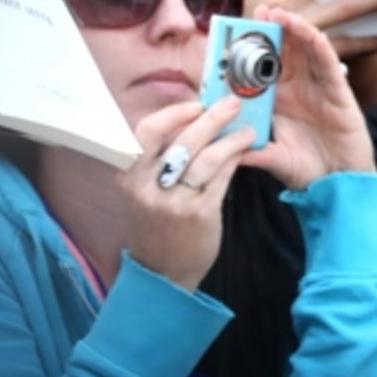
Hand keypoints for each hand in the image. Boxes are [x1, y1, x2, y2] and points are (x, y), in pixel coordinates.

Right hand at [120, 97, 255, 291]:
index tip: (195, 104)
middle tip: (232, 103)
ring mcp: (174, 203)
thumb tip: (191, 120)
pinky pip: (222, 178)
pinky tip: (244, 151)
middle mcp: (148, 188)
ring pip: (208, 158)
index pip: (146, 133)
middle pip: (183, 140)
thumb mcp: (143, 191)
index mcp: (129, 176)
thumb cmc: (155, 224)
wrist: (161, 272)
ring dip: (231, 138)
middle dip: (212, 117)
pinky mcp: (200, 214)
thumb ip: (159, 160)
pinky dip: (235, 159)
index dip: (173, 114)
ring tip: (247, 129)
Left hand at [240, 5, 374, 189]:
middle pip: (286, 52)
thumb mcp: (273, 158)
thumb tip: (220, 146)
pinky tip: (310, 34)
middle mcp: (300, 89)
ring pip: (307, 51)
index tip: (238, 31)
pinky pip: (329, 66)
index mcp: (281, 100)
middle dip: (274, 30)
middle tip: (260, 10)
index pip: (265, 67)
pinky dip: (321, 48)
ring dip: (295, 30)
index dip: (254, 48)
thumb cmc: (309, 171)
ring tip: (280, 14)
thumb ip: (250, 151)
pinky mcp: (340, 93)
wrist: (340, 185)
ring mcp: (320, 89)